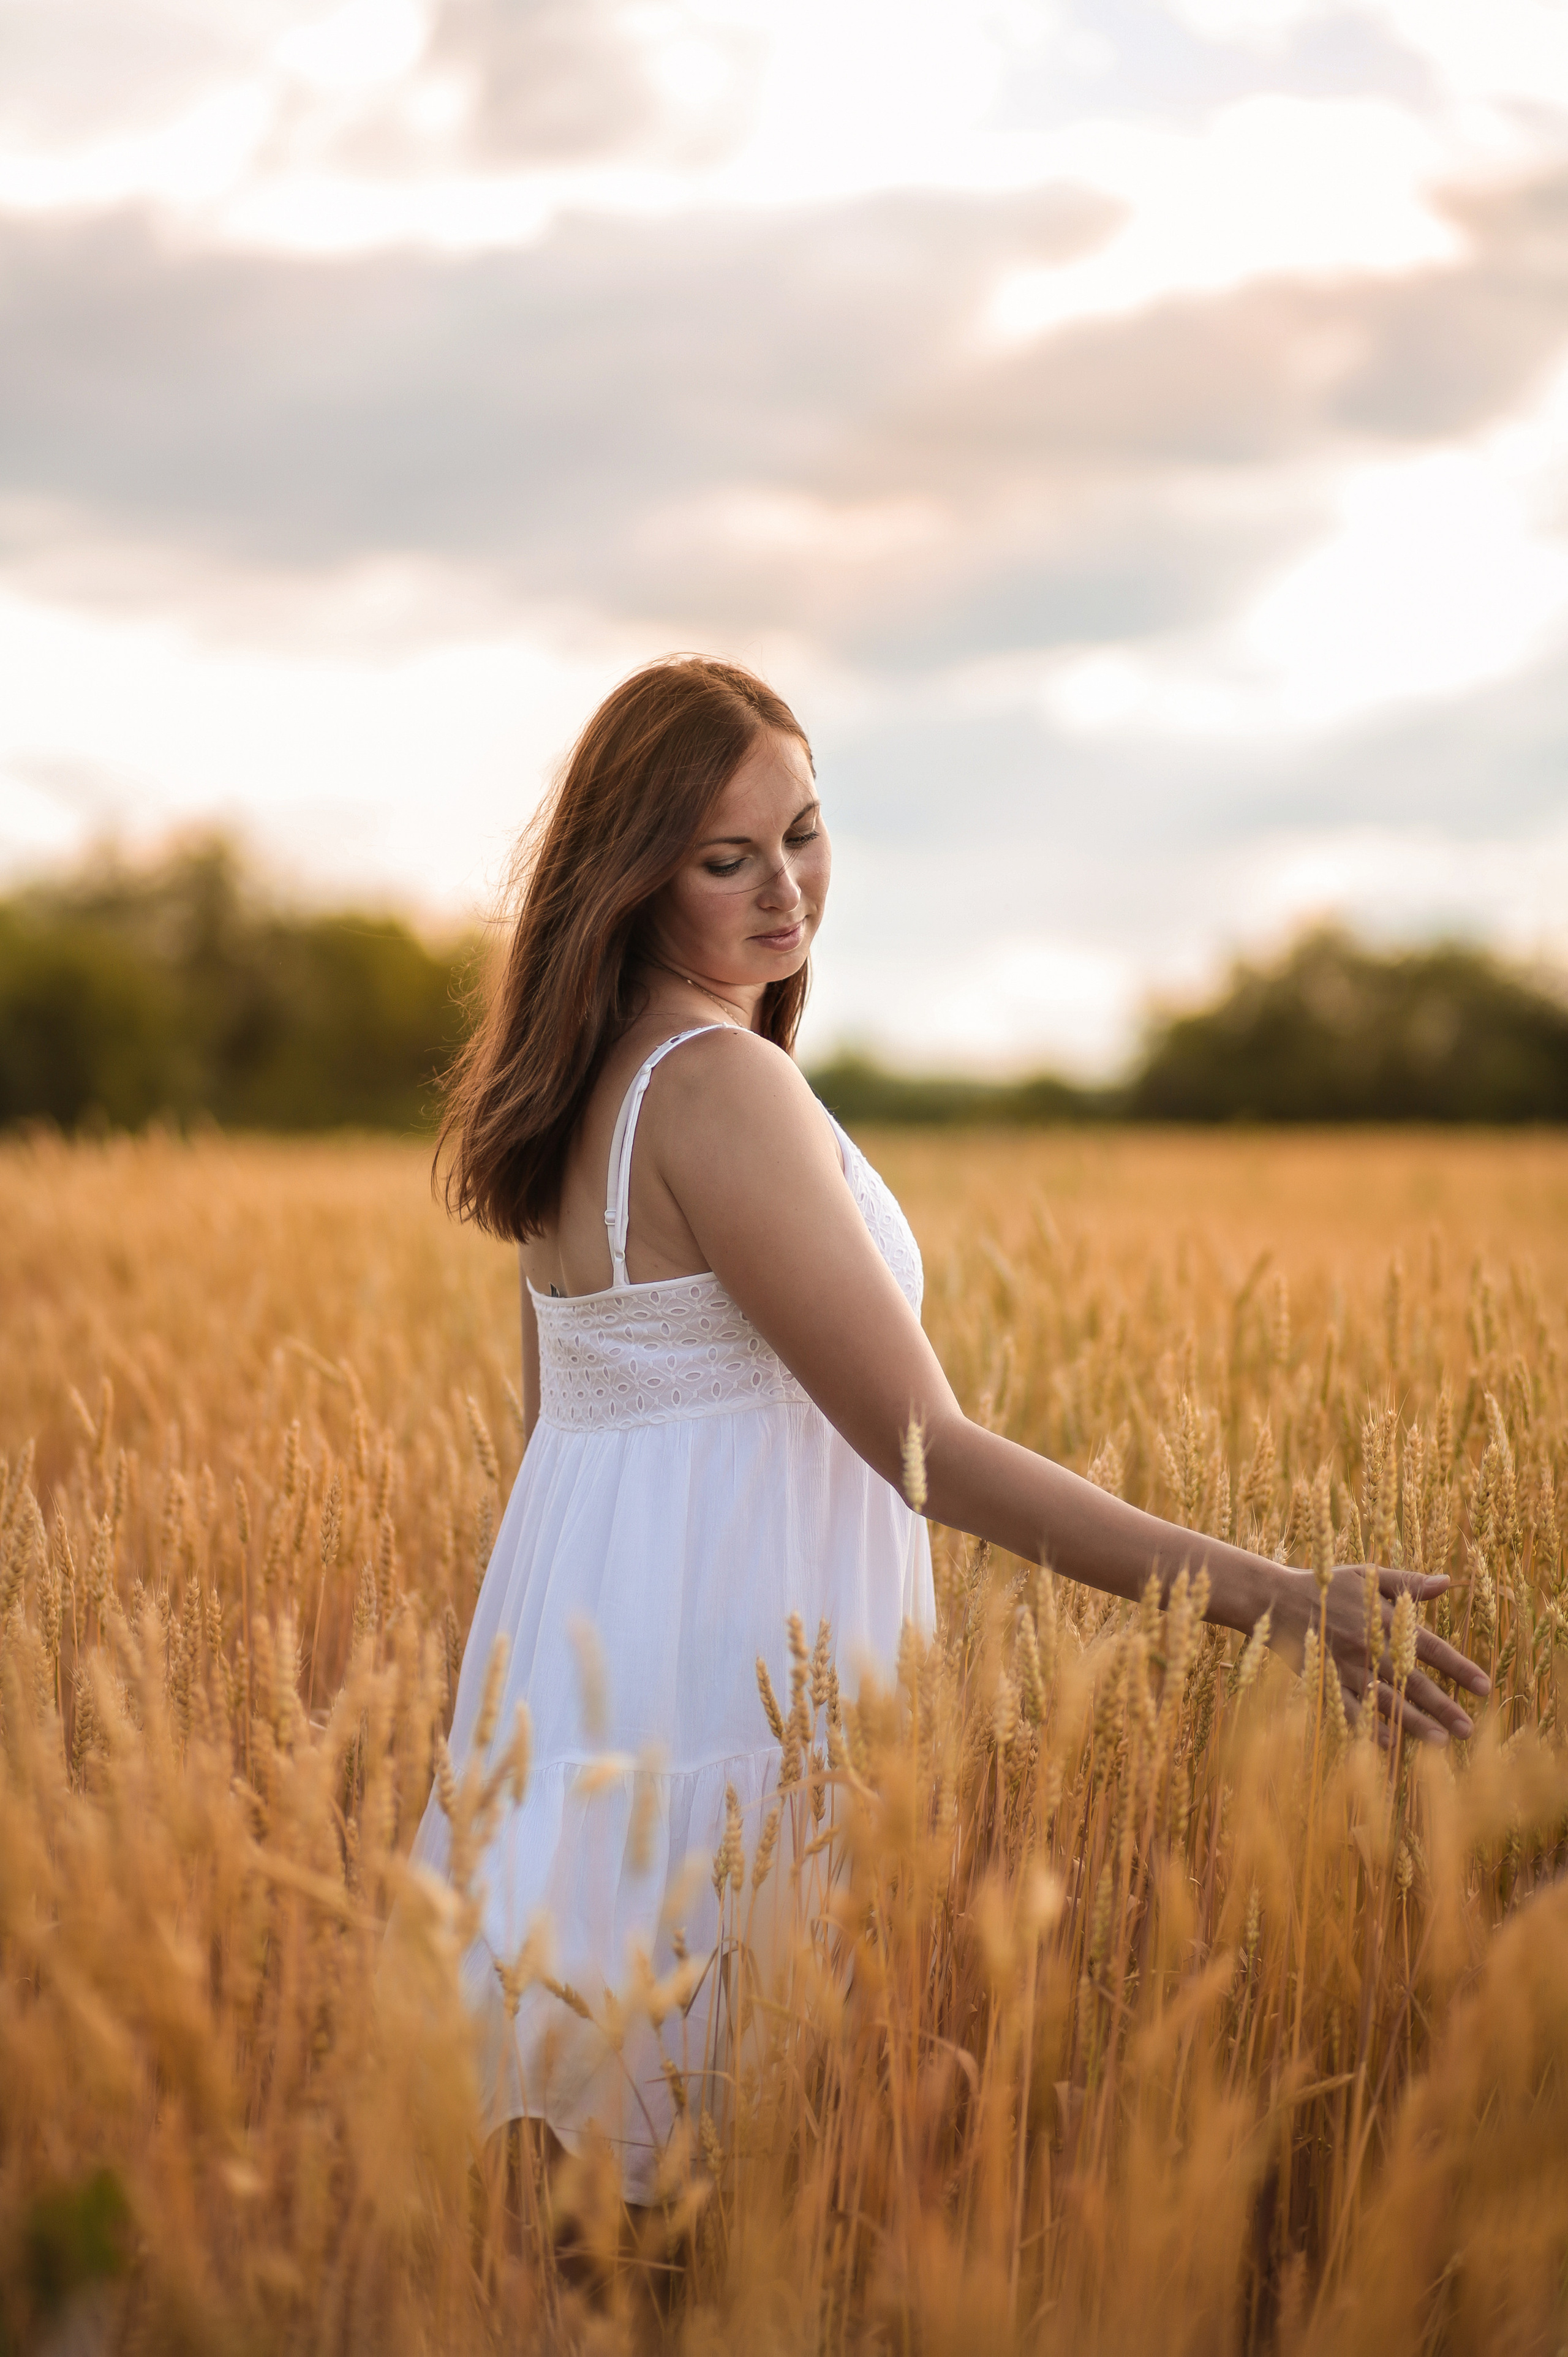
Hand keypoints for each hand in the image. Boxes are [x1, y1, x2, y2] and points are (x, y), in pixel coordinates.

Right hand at [1264, 1565, 1489, 1747]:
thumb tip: (1447, 1582)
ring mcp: (1347, 1668)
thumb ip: (1408, 1581)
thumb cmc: (1327, 1584)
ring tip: (1440, 1743)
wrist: (1275, 1599)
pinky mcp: (1326, 1681)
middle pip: (1414, 1682)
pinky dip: (1369, 1727)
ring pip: (1386, 1700)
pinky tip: (1389, 1744)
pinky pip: (1351, 1709)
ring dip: (1413, 1723)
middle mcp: (1370, 1647)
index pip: (1431, 1648)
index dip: (1459, 1668)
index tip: (1484, 1687)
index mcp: (1385, 1620)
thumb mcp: (1368, 1575)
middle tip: (1467, 1729)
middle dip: (1443, 1706)